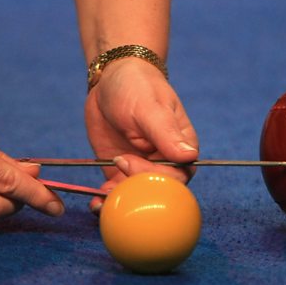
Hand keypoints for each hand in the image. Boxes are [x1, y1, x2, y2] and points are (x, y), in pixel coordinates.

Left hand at [84, 58, 198, 211]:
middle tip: (110, 190)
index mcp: (181, 147)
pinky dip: (108, 199)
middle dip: (135, 196)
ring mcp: (142, 167)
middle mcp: (164, 162)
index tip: (126, 162)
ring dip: (120, 203)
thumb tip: (189, 156)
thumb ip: (166, 133)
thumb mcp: (149, 107)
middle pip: (157, 191)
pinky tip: (96, 203)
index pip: (176, 176)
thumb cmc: (137, 86)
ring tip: (100, 205)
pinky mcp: (121, 170)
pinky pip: (118, 190)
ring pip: (137, 195)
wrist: (111, 79)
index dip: (152, 176)